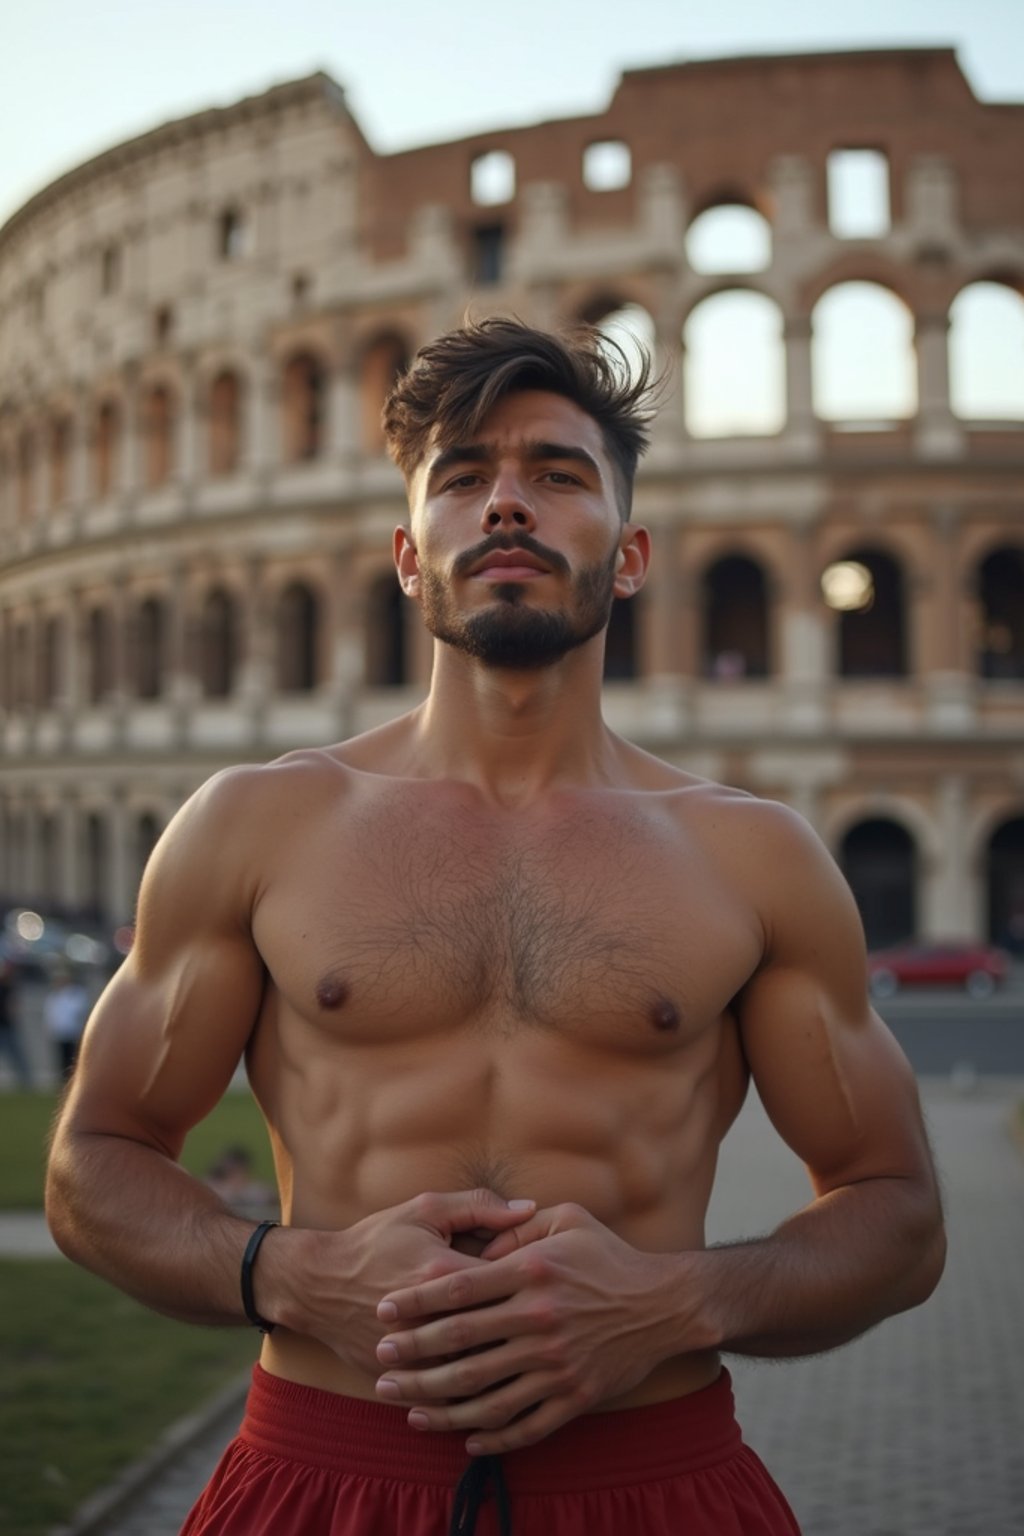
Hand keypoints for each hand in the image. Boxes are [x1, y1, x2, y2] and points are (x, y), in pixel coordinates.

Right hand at [299, 1189, 534, 1376]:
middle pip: (499, 1335)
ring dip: (511, 1375)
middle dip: (532, 1335)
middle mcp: (432, 1318)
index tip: (556, 1286)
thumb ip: (480, 1206)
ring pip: (478, 1376)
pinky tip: (503, 1395)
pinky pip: (449, 1397)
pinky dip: (477, 1399)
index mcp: (443, 1272)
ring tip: (540, 1370)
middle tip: (560, 1333)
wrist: (320, 1284)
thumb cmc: (378, 1240)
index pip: (507, 1283)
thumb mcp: (425, 1209)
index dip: (537, 1285)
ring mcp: (416, 1354)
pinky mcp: (403, 1377)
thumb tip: (530, 1209)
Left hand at [374, 1202, 681, 1453]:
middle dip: (414, 1354)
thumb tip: (478, 1244)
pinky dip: (492, 1436)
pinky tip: (466, 1439)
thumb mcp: (568, 1220)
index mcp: (533, 1273)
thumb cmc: (610, 1257)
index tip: (384, 1311)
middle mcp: (539, 1320)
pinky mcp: (575, 1397)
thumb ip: (518, 1226)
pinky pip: (525, 1424)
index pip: (459, 1288)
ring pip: (485, 1392)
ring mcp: (556, 1364)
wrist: (665, 1305)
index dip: (416, 1301)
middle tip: (382, 1360)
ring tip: (407, 1407)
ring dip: (439, 1403)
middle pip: (461, 1343)